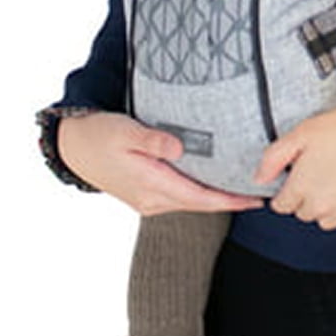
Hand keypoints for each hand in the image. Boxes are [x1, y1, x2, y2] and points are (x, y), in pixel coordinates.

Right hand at [56, 109, 266, 218]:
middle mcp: (152, 199)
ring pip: (191, 202)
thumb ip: (153, 140)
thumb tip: (179, 148)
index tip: (255, 200)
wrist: (73, 147)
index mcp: (150, 184)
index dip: (229, 200)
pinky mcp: (146, 194)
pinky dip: (201, 193)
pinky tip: (214, 183)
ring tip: (245, 188)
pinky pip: (180, 197)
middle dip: (231, 201)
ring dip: (217, 198)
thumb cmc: (100, 135)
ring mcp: (149, 200)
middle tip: (262, 194)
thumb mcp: (125, 131)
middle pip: (201, 204)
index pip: (199, 198)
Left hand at [254, 103, 335, 232]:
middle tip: (324, 168)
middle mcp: (320, 208)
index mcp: (301, 188)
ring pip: (324, 219)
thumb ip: (274, 156)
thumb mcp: (304, 131)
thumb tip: (259, 178)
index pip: (281, 205)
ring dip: (328, 204)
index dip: (289, 187)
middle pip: (302, 212)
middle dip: (308, 194)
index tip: (300, 173)